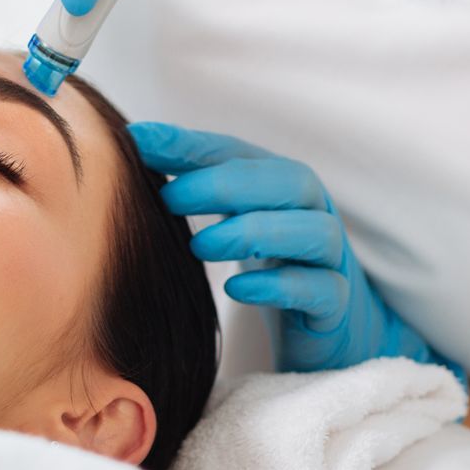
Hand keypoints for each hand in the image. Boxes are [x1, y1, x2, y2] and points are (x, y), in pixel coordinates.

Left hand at [129, 122, 466, 386]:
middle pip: (287, 181)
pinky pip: (319, 289)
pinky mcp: (336, 306)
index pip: (238, 152)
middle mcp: (313, 212)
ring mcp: (331, 259)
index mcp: (283, 185)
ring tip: (201, 246)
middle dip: (226, 184)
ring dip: (255, 231)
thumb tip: (133, 150)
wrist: (333, 331)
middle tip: (170, 197)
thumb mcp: (233, 221)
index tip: (138, 139)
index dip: (191, 144)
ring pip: (312, 232)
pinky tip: (236, 289)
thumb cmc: (274, 265)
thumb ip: (194, 188)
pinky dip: (278, 286)